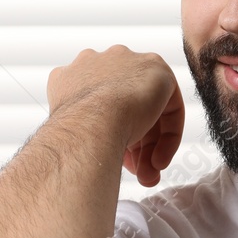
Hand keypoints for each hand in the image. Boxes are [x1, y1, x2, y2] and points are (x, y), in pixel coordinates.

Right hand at [46, 45, 184, 186]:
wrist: (88, 121)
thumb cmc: (72, 133)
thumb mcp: (70, 127)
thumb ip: (86, 127)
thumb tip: (99, 150)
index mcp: (74, 73)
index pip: (99, 106)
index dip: (109, 135)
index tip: (114, 160)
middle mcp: (100, 61)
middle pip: (124, 107)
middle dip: (133, 145)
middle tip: (136, 173)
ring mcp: (128, 62)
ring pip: (146, 111)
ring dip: (148, 147)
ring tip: (147, 176)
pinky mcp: (157, 69)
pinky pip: (168, 106)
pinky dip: (167, 136)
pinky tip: (157, 161)